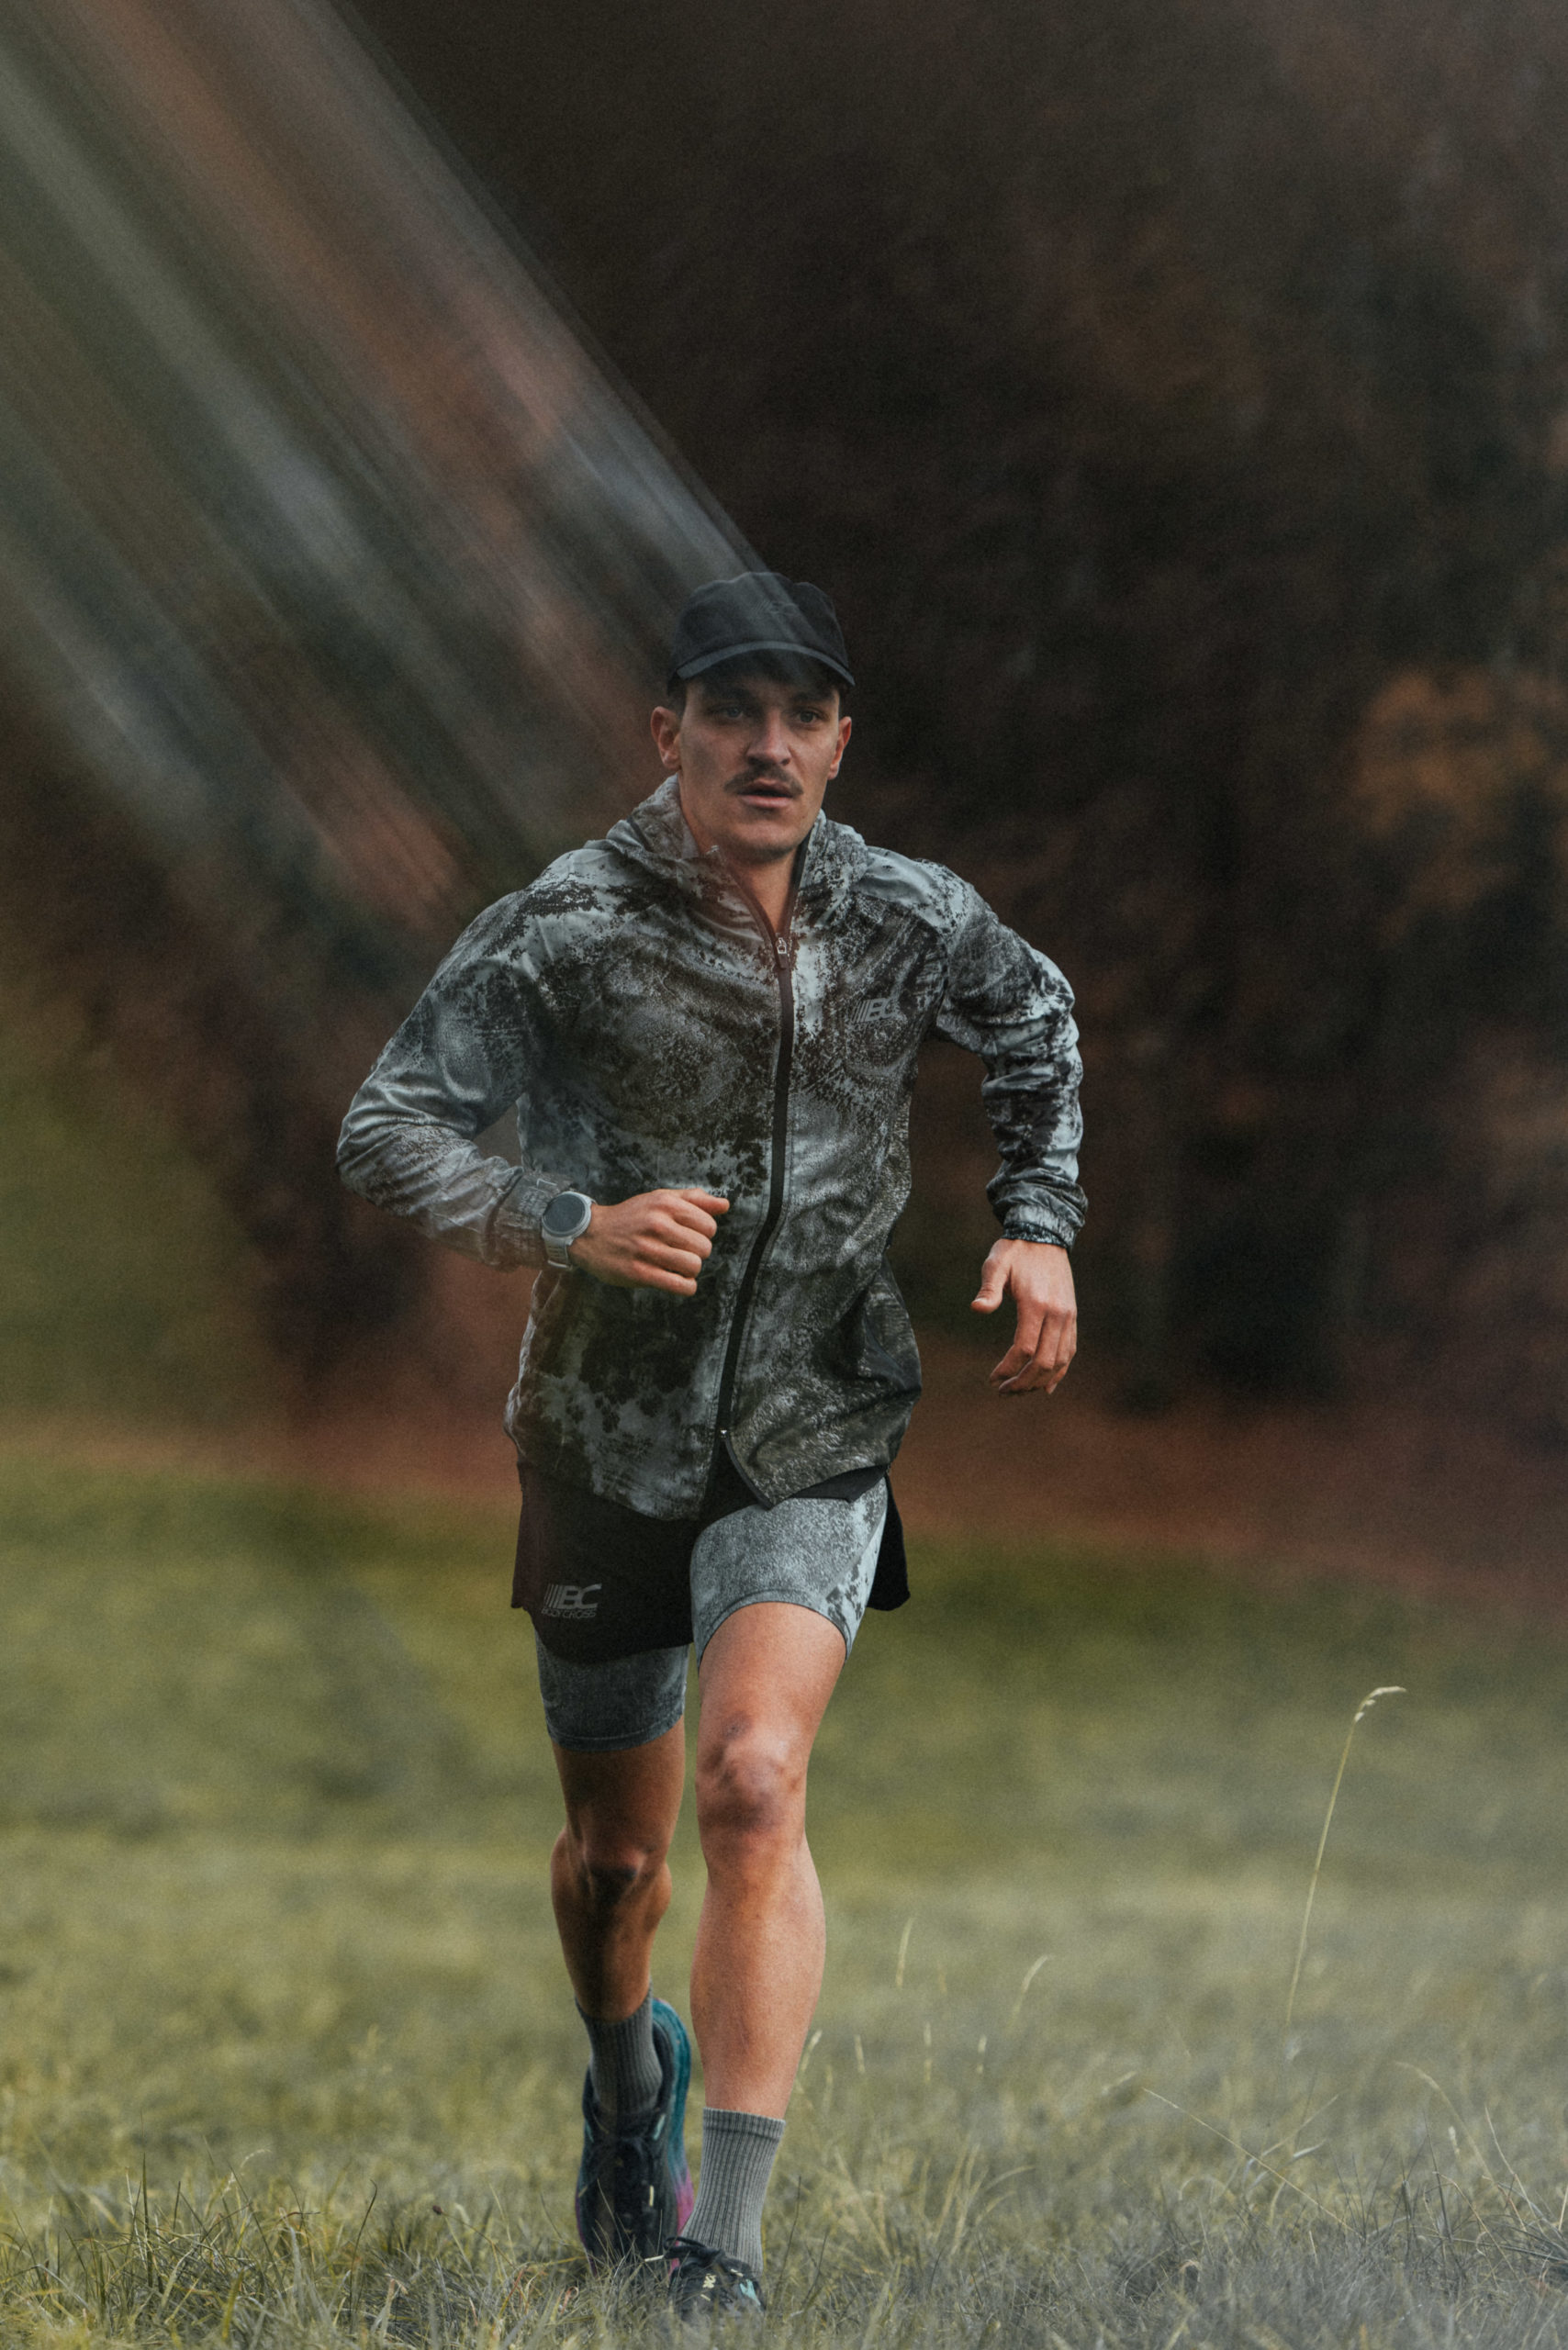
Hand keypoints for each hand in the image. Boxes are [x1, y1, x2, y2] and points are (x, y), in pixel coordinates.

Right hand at [569, 1188, 728, 1295]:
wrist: (591, 1234)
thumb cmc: (631, 1217)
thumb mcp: (659, 1199)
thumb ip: (693, 1199)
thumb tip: (724, 1204)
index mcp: (665, 1204)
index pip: (709, 1225)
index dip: (704, 1234)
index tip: (690, 1236)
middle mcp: (657, 1224)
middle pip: (704, 1247)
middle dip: (697, 1253)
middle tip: (682, 1252)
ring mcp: (648, 1249)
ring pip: (694, 1266)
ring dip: (691, 1271)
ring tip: (679, 1267)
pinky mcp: (640, 1273)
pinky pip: (680, 1285)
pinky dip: (686, 1287)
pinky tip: (677, 1280)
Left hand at [971, 1239, 1076, 1394]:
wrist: (1045, 1235)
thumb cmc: (1015, 1251)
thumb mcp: (996, 1264)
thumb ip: (989, 1288)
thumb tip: (977, 1308)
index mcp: (1036, 1303)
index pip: (1025, 1349)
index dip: (1009, 1369)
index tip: (993, 1378)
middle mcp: (1057, 1313)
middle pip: (1044, 1362)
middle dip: (1023, 1382)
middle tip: (1003, 1391)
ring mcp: (1068, 1316)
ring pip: (1060, 1361)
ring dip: (1040, 1381)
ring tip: (1019, 1390)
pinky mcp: (1072, 1316)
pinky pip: (1069, 1351)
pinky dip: (1060, 1372)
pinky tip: (1046, 1386)